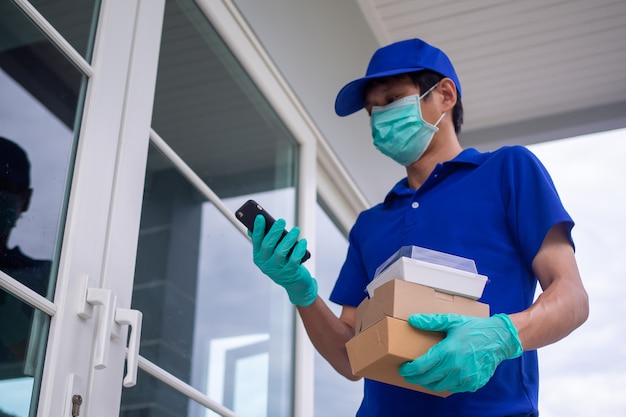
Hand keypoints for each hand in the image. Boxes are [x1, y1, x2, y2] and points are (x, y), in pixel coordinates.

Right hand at [250, 214, 317, 305]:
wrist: (294, 283)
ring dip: (289, 239)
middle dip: (275, 231)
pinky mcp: (289, 273)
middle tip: (282, 220)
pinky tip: (303, 241)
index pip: (256, 241)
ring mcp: (277, 270)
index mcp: (258, 257)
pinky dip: (299, 249)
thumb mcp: (271, 254)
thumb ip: (265, 240)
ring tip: (296, 230)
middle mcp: (265, 264)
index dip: (258, 229)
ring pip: (281, 252)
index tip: (260, 217)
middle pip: (268, 245)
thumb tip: (258, 222)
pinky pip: (294, 259)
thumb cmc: (282, 262)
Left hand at [399, 313, 522, 392]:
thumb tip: (412, 319)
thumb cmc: (474, 328)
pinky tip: (441, 378)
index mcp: (447, 352)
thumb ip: (431, 321)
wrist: (499, 339)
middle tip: (408, 374)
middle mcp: (455, 368)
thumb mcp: (452, 320)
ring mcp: (465, 378)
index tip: (402, 368)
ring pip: (439, 387)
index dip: (408, 370)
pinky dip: (445, 384)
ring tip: (422, 377)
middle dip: (414, 378)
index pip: (421, 367)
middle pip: (427, 379)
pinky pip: (453, 388)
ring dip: (428, 383)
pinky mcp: (473, 384)